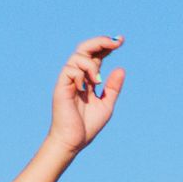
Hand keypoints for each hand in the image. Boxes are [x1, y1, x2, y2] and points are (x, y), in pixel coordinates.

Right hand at [45, 35, 125, 155]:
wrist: (73, 141)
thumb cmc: (87, 126)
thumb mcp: (106, 104)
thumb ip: (113, 88)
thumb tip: (121, 69)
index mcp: (88, 79)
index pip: (96, 55)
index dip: (107, 46)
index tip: (121, 41)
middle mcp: (77, 76)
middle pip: (85, 49)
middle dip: (100, 42)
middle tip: (116, 43)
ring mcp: (68, 80)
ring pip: (78, 56)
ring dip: (91, 64)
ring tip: (98, 81)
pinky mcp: (61, 86)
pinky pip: (70, 69)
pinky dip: (81, 74)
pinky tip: (86, 88)